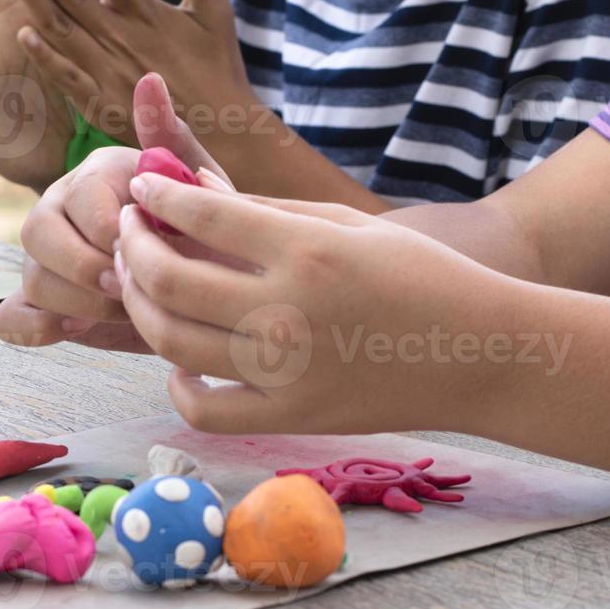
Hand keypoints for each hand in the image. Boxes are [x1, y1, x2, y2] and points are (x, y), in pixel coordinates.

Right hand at [0, 74, 228, 351]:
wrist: (212, 275)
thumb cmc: (203, 223)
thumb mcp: (200, 180)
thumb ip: (171, 138)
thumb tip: (150, 80)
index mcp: (94, 176)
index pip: (79, 198)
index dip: (106, 231)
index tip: (143, 251)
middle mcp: (61, 211)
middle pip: (36, 234)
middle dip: (82, 268)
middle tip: (125, 288)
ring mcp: (49, 259)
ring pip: (31, 277)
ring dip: (73, 302)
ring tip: (122, 312)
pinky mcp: (47, 303)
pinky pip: (14, 316)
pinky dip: (29, 328)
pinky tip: (66, 334)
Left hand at [7, 0, 254, 142]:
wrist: (220, 133)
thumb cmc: (218, 69)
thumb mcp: (214, 13)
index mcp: (147, 14)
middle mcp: (123, 40)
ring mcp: (108, 73)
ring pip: (64, 30)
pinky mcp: (102, 105)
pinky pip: (68, 78)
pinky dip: (46, 57)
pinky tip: (23, 33)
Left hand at [116, 173, 516, 434]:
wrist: (479, 355)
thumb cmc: (419, 277)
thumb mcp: (350, 225)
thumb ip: (268, 212)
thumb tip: (193, 192)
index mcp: (307, 252)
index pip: (204, 215)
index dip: (158, 198)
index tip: (143, 190)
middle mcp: (288, 312)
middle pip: (171, 279)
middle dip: (133, 248)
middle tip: (130, 233)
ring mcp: (286, 372)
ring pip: (173, 342)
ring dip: (140, 307)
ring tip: (139, 284)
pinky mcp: (290, 417)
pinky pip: (205, 410)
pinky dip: (177, 386)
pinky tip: (178, 363)